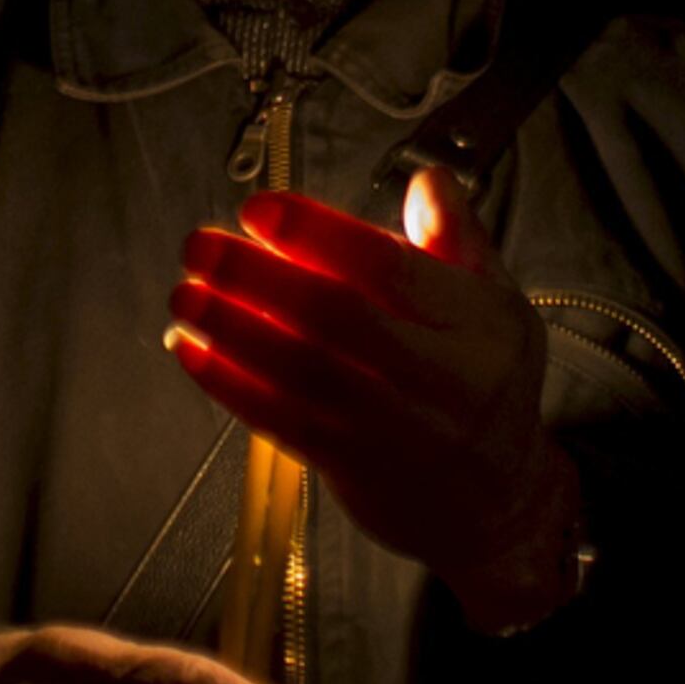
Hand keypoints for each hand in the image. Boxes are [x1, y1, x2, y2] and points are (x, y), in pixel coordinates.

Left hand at [164, 174, 582, 627]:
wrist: (498, 505)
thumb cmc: (484, 384)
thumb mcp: (495, 304)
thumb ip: (456, 237)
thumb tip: (426, 179)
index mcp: (477, 324)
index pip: (390, 269)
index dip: (317, 234)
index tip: (259, 209)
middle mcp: (438, 378)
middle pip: (335, 319)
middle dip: (258, 277)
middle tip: (201, 246)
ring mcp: (393, 430)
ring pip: (301, 373)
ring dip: (232, 330)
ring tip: (186, 294)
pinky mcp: (352, 469)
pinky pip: (282, 423)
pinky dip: (229, 385)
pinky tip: (192, 351)